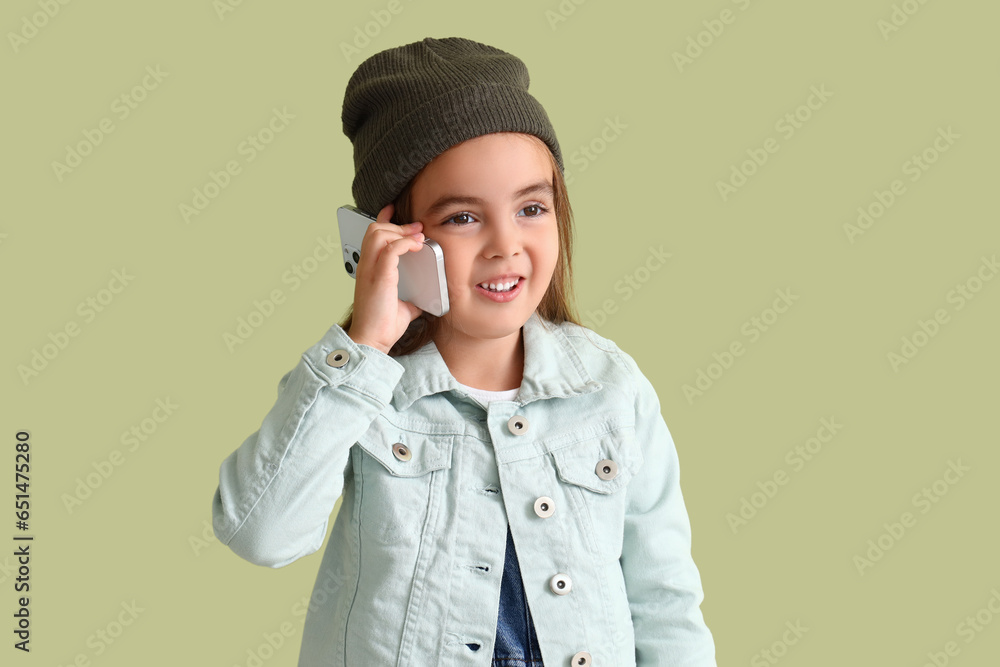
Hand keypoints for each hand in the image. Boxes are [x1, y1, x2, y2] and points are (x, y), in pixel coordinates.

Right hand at [346, 203, 425, 353]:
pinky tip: (418, 247)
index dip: (383, 219)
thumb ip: (414, 296)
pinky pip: (390, 250)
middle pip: (375, 229)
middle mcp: (367, 266)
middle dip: (398, 224)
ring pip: (378, 233)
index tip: (396, 211)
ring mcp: (370, 270)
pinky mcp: (379, 277)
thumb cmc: (383, 325)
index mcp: (370, 269)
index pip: (372, 235)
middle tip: (418, 229)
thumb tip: (428, 296)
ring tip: (419, 237)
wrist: (373, 341)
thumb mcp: (405, 306)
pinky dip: (405, 243)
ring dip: (401, 231)